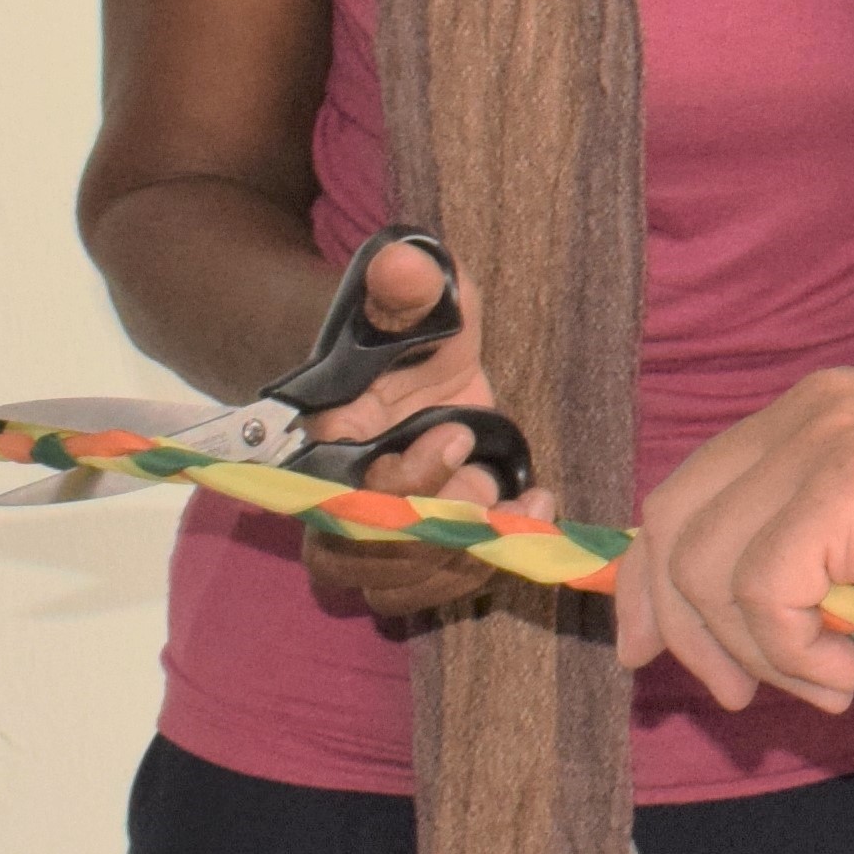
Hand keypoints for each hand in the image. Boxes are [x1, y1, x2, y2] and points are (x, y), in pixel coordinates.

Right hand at [299, 231, 529, 625]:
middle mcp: (332, 497)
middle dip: (431, 538)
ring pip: (389, 588)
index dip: (405, 478)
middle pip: (357, 558)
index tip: (461, 432)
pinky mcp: (412, 544)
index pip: (340, 489)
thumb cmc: (397, 326)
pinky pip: (428, 589)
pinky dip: (481, 571)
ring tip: (523, 516)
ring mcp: (370, 530)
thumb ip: (405, 288)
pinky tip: (535, 516)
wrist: (394, 355)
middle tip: (489, 496)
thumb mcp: (410, 299)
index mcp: (318, 441)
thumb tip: (405, 263)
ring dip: (459, 568)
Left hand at [617, 368, 853, 715]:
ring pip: (706, 566)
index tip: (647, 648)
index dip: (652, 578)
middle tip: (736, 694)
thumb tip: (700, 619)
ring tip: (829, 681)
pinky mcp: (849, 485)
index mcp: (825, 412)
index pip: (693, 490)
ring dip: (755, 652)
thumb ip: (803, 555)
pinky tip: (846, 670)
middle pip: (677, 520)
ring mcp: (832, 437)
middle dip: (683, 625)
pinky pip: (757, 592)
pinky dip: (786, 652)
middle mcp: (818, 408)